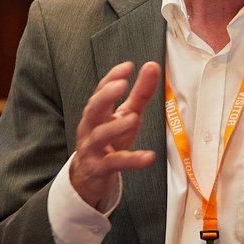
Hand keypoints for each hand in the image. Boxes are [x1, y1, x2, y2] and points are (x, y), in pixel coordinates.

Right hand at [70, 60, 161, 208]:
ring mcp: (92, 148)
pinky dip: (132, 160)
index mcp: (98, 113)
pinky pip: (115, 163)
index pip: (101, 91)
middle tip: (121, 85)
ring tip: (133, 118)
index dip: (112, 78)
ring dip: (115, 126)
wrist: (90, 177)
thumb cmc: (110, 141)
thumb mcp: (127, 115)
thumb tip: (152, 66)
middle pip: (92, 109)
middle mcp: (91, 128)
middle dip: (105, 96)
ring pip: (99, 135)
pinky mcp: (99, 168)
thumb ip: (140, 93)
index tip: (127, 67)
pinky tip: (148, 157)